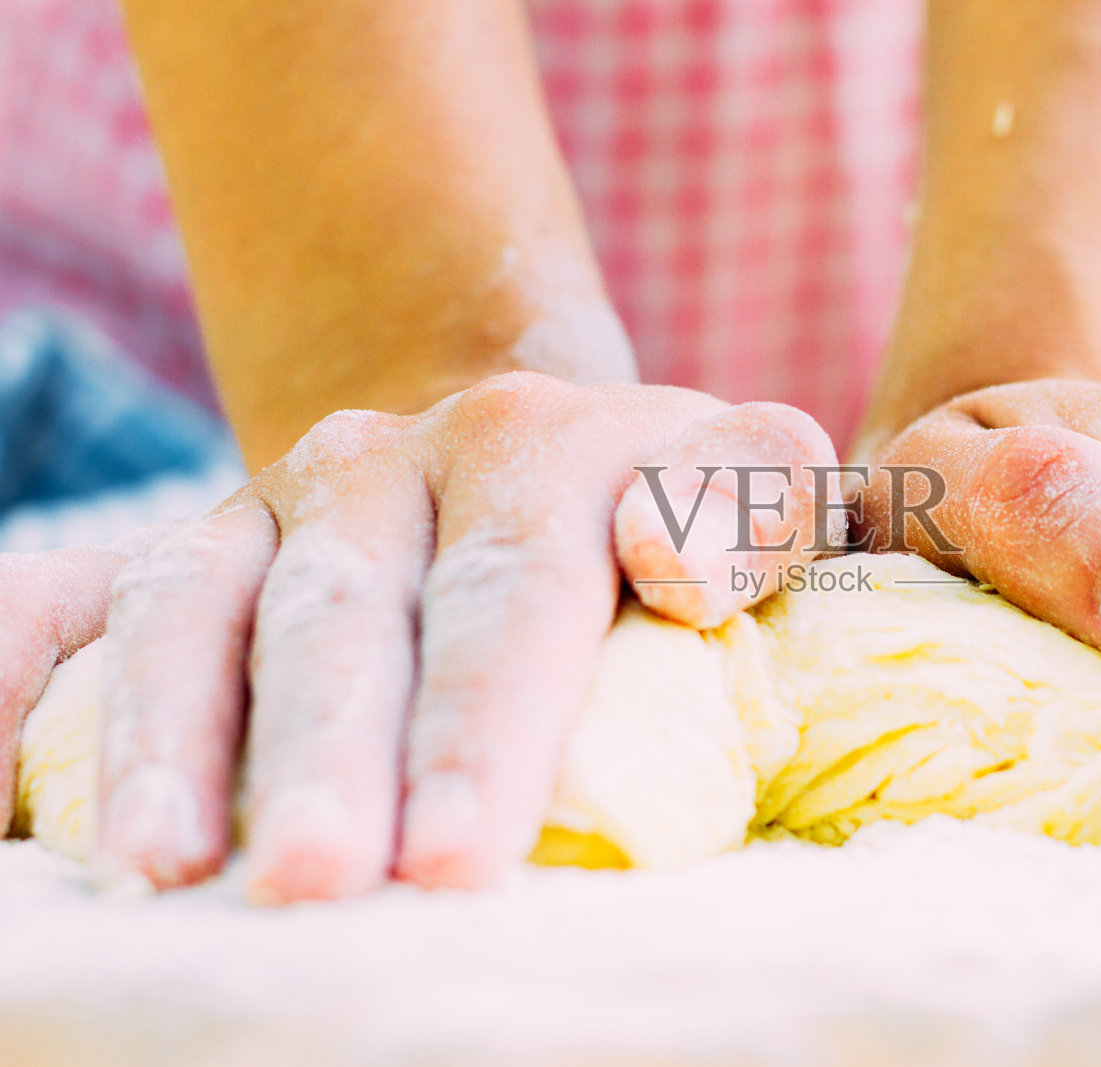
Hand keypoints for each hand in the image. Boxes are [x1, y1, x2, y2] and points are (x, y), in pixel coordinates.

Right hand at [2, 372, 835, 900]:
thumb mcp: (747, 479)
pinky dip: (41, 679)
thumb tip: (679, 570)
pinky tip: (18, 787)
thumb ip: (757, 505)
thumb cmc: (662, 504)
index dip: (485, 724)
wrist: (527, 446)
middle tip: (318, 883)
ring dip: (179, 736)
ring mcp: (282, 501)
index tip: (459, 854)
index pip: (516, 589)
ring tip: (165, 862)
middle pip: (353, 612)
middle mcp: (395, 460)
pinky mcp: (204, 544)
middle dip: (328, 755)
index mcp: (542, 445)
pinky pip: (98, 600)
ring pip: (210, 606)